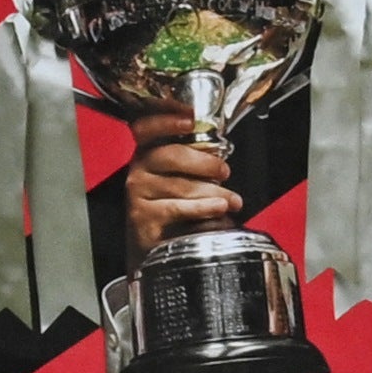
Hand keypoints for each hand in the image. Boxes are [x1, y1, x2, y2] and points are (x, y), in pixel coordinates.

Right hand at [117, 110, 243, 256]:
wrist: (154, 252)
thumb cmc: (173, 213)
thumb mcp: (181, 182)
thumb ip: (193, 165)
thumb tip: (221, 155)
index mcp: (147, 154)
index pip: (147, 128)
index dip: (166, 120)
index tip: (190, 120)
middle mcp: (138, 170)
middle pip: (171, 155)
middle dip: (205, 162)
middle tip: (225, 172)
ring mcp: (138, 193)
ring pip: (181, 185)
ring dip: (213, 192)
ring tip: (233, 201)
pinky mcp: (142, 216)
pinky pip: (177, 207)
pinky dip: (202, 209)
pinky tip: (219, 209)